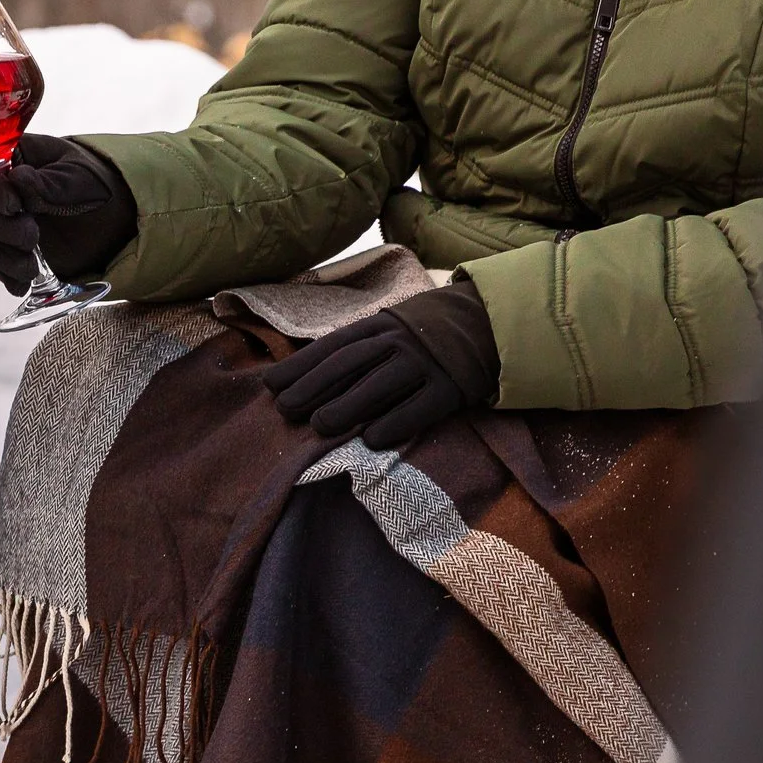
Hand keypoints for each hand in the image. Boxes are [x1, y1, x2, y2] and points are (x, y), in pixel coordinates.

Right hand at [0, 134, 137, 292]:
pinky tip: (24, 283)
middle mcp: (0, 189)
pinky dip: (8, 276)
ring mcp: (2, 220)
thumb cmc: (95, 186)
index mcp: (13, 159)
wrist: (114, 218)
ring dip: (5, 259)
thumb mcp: (79, 179)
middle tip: (33, 237)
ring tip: (33, 267)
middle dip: (2, 229)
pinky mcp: (10, 248)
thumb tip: (18, 178)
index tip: (16, 205)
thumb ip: (50, 182)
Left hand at [259, 282, 499, 447]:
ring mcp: (426, 364)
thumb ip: (354, 348)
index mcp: (378, 327)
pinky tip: (370, 440)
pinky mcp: (450, 389)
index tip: (271, 385)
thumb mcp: (388, 328)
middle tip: (286, 409)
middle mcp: (399, 342)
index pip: (332, 346)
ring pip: (380, 386)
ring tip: (319, 426)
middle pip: (350, 364)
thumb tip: (302, 376)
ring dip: (347, 406)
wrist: (491, 322)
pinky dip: (394, 424)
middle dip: (314, 386)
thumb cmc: (423, 333)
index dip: (301, 365)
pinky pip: (419, 408)